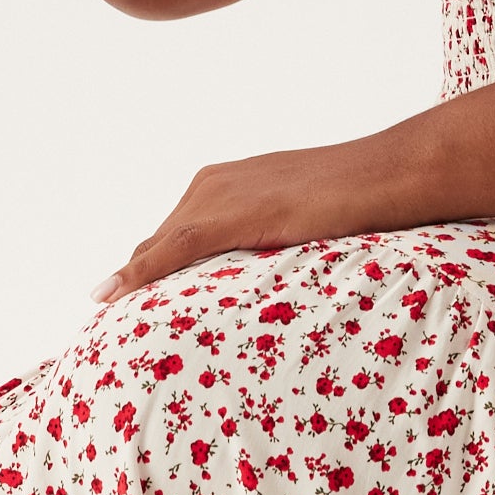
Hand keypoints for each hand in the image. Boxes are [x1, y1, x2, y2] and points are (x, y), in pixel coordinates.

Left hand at [89, 139, 400, 304]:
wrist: (390, 172)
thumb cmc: (363, 196)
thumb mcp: (305, 217)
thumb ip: (277, 235)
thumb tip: (278, 262)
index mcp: (227, 181)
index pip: (173, 233)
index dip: (148, 269)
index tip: (126, 301)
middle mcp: (213, 183)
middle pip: (157, 241)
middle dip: (135, 279)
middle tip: (111, 322)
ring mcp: (222, 196)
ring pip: (157, 246)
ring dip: (131, 282)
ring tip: (105, 318)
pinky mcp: (235, 215)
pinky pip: (174, 247)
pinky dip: (139, 272)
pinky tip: (112, 296)